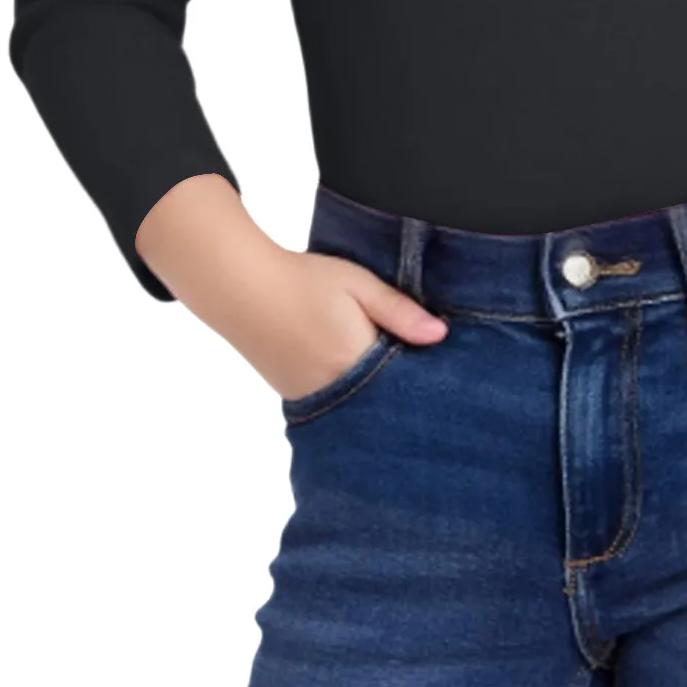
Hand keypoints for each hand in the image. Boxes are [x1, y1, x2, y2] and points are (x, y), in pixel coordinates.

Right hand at [239, 247, 449, 401]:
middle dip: (405, 392)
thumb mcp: (359, 284)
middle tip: (426, 375)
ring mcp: (312, 397)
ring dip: (378, 393)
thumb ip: (399, 310)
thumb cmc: (304, 280)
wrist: (242, 288)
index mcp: (355, 360)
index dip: (425, 376)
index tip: (444, 368)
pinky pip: (338, 404)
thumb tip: (440, 335)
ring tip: (395, 372)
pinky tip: (362, 373)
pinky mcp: (296, 395)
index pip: (405, 383)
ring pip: (361, 406)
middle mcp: (334, 388)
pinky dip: (354, 393)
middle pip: (385, 402)